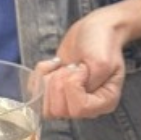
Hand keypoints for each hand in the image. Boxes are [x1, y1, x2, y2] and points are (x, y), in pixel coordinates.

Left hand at [38, 0, 140, 119]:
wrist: (94, 29)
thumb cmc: (102, 43)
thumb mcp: (102, 60)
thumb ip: (90, 80)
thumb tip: (69, 87)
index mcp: (104, 102)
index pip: (79, 109)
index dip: (73, 85)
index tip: (81, 67)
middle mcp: (87, 108)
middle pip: (59, 110)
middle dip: (59, 82)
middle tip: (71, 66)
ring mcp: (69, 101)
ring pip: (45, 107)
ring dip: (49, 80)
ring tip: (63, 67)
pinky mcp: (54, 93)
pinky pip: (36, 93)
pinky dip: (40, 76)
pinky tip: (54, 65)